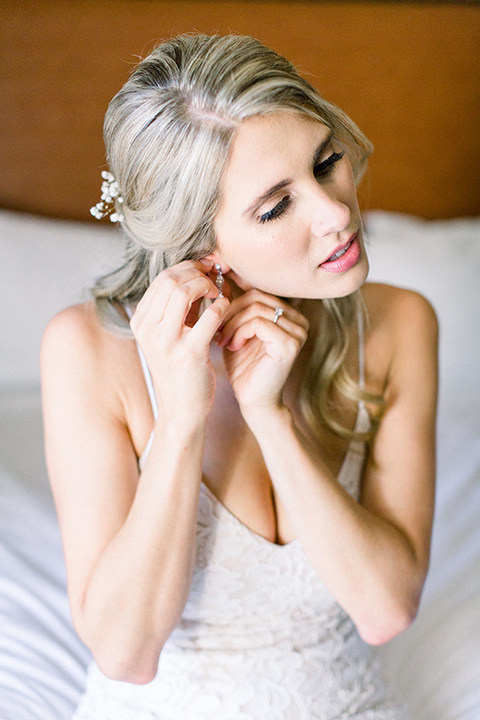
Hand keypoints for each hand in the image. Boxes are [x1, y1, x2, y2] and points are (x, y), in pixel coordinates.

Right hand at [130, 260, 229, 425]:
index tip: (207, 269)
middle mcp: (148, 330)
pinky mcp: (189, 354)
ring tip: (219, 293)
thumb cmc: (181, 368)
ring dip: (208, 285)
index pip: (162, 278)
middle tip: (216, 277)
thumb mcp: (172, 334)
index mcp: (141, 322)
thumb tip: (200, 272)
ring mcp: (166, 342)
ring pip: (184, 292)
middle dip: (198, 272)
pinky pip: (209, 315)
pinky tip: (227, 309)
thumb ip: (181, 306)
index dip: (188, 267)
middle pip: (170, 280)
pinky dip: (222, 305)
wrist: (182, 409)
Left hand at [215, 272, 308, 419]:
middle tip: (216, 329)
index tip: (213, 313)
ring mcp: (297, 331)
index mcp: (287, 314)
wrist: (253, 400)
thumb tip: (217, 275)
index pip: (256, 290)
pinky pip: (259, 322)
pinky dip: (240, 331)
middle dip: (230, 310)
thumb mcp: (235, 330)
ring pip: (256, 307)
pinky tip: (232, 345)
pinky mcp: (290, 343)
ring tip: (221, 339)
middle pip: (256, 295)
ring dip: (232, 322)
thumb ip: (233, 307)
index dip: (232, 298)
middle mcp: (298, 319)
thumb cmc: (242, 367)